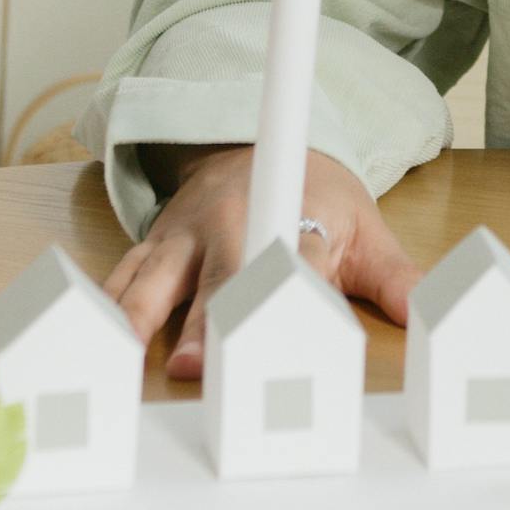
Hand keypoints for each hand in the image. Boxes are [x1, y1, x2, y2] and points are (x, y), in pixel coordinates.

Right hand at [102, 144, 422, 379]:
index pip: (288, 260)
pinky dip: (106, 304)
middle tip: (191, 366)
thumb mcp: (366, 229)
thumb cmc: (318, 198)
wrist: (263, 143)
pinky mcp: (155, 246)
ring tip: (123, 356)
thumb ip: (394, 276)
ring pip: (158, 277)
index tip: (273, 327)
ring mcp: (186, 235)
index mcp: (290, 216)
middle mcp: (232, 224)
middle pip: (216, 277)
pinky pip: (123, 275)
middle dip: (202, 321)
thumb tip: (420, 310)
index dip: (279, 295)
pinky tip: (89, 337)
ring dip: (141, 317)